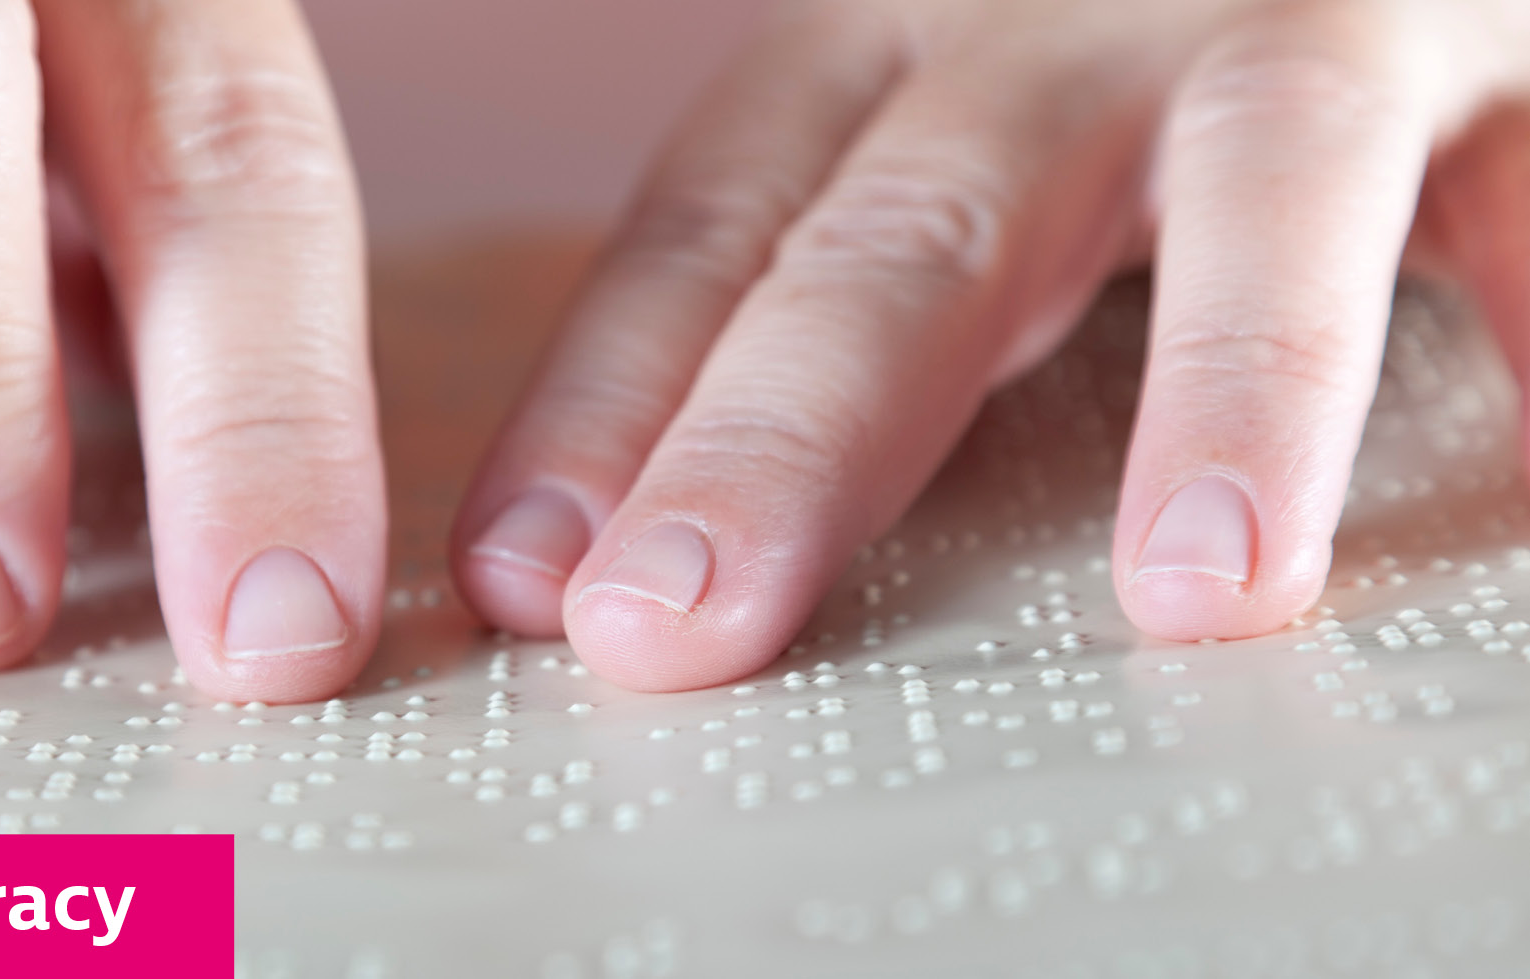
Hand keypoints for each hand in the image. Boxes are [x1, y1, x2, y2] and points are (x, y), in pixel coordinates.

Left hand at [451, 0, 1529, 689]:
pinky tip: (1527, 458)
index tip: (517, 579)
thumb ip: (831, 305)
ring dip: (1227, 387)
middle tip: (672, 625)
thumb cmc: (1099, 71)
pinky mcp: (1486, 42)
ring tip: (1194, 595)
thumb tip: (631, 546)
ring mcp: (1275, 18)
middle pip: (908, 226)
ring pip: (1255, 176)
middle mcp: (1050, 29)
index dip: (608, 399)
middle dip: (787, 436)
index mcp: (884, 59)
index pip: (710, 226)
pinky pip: (1526, 183)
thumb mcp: (931, 157)